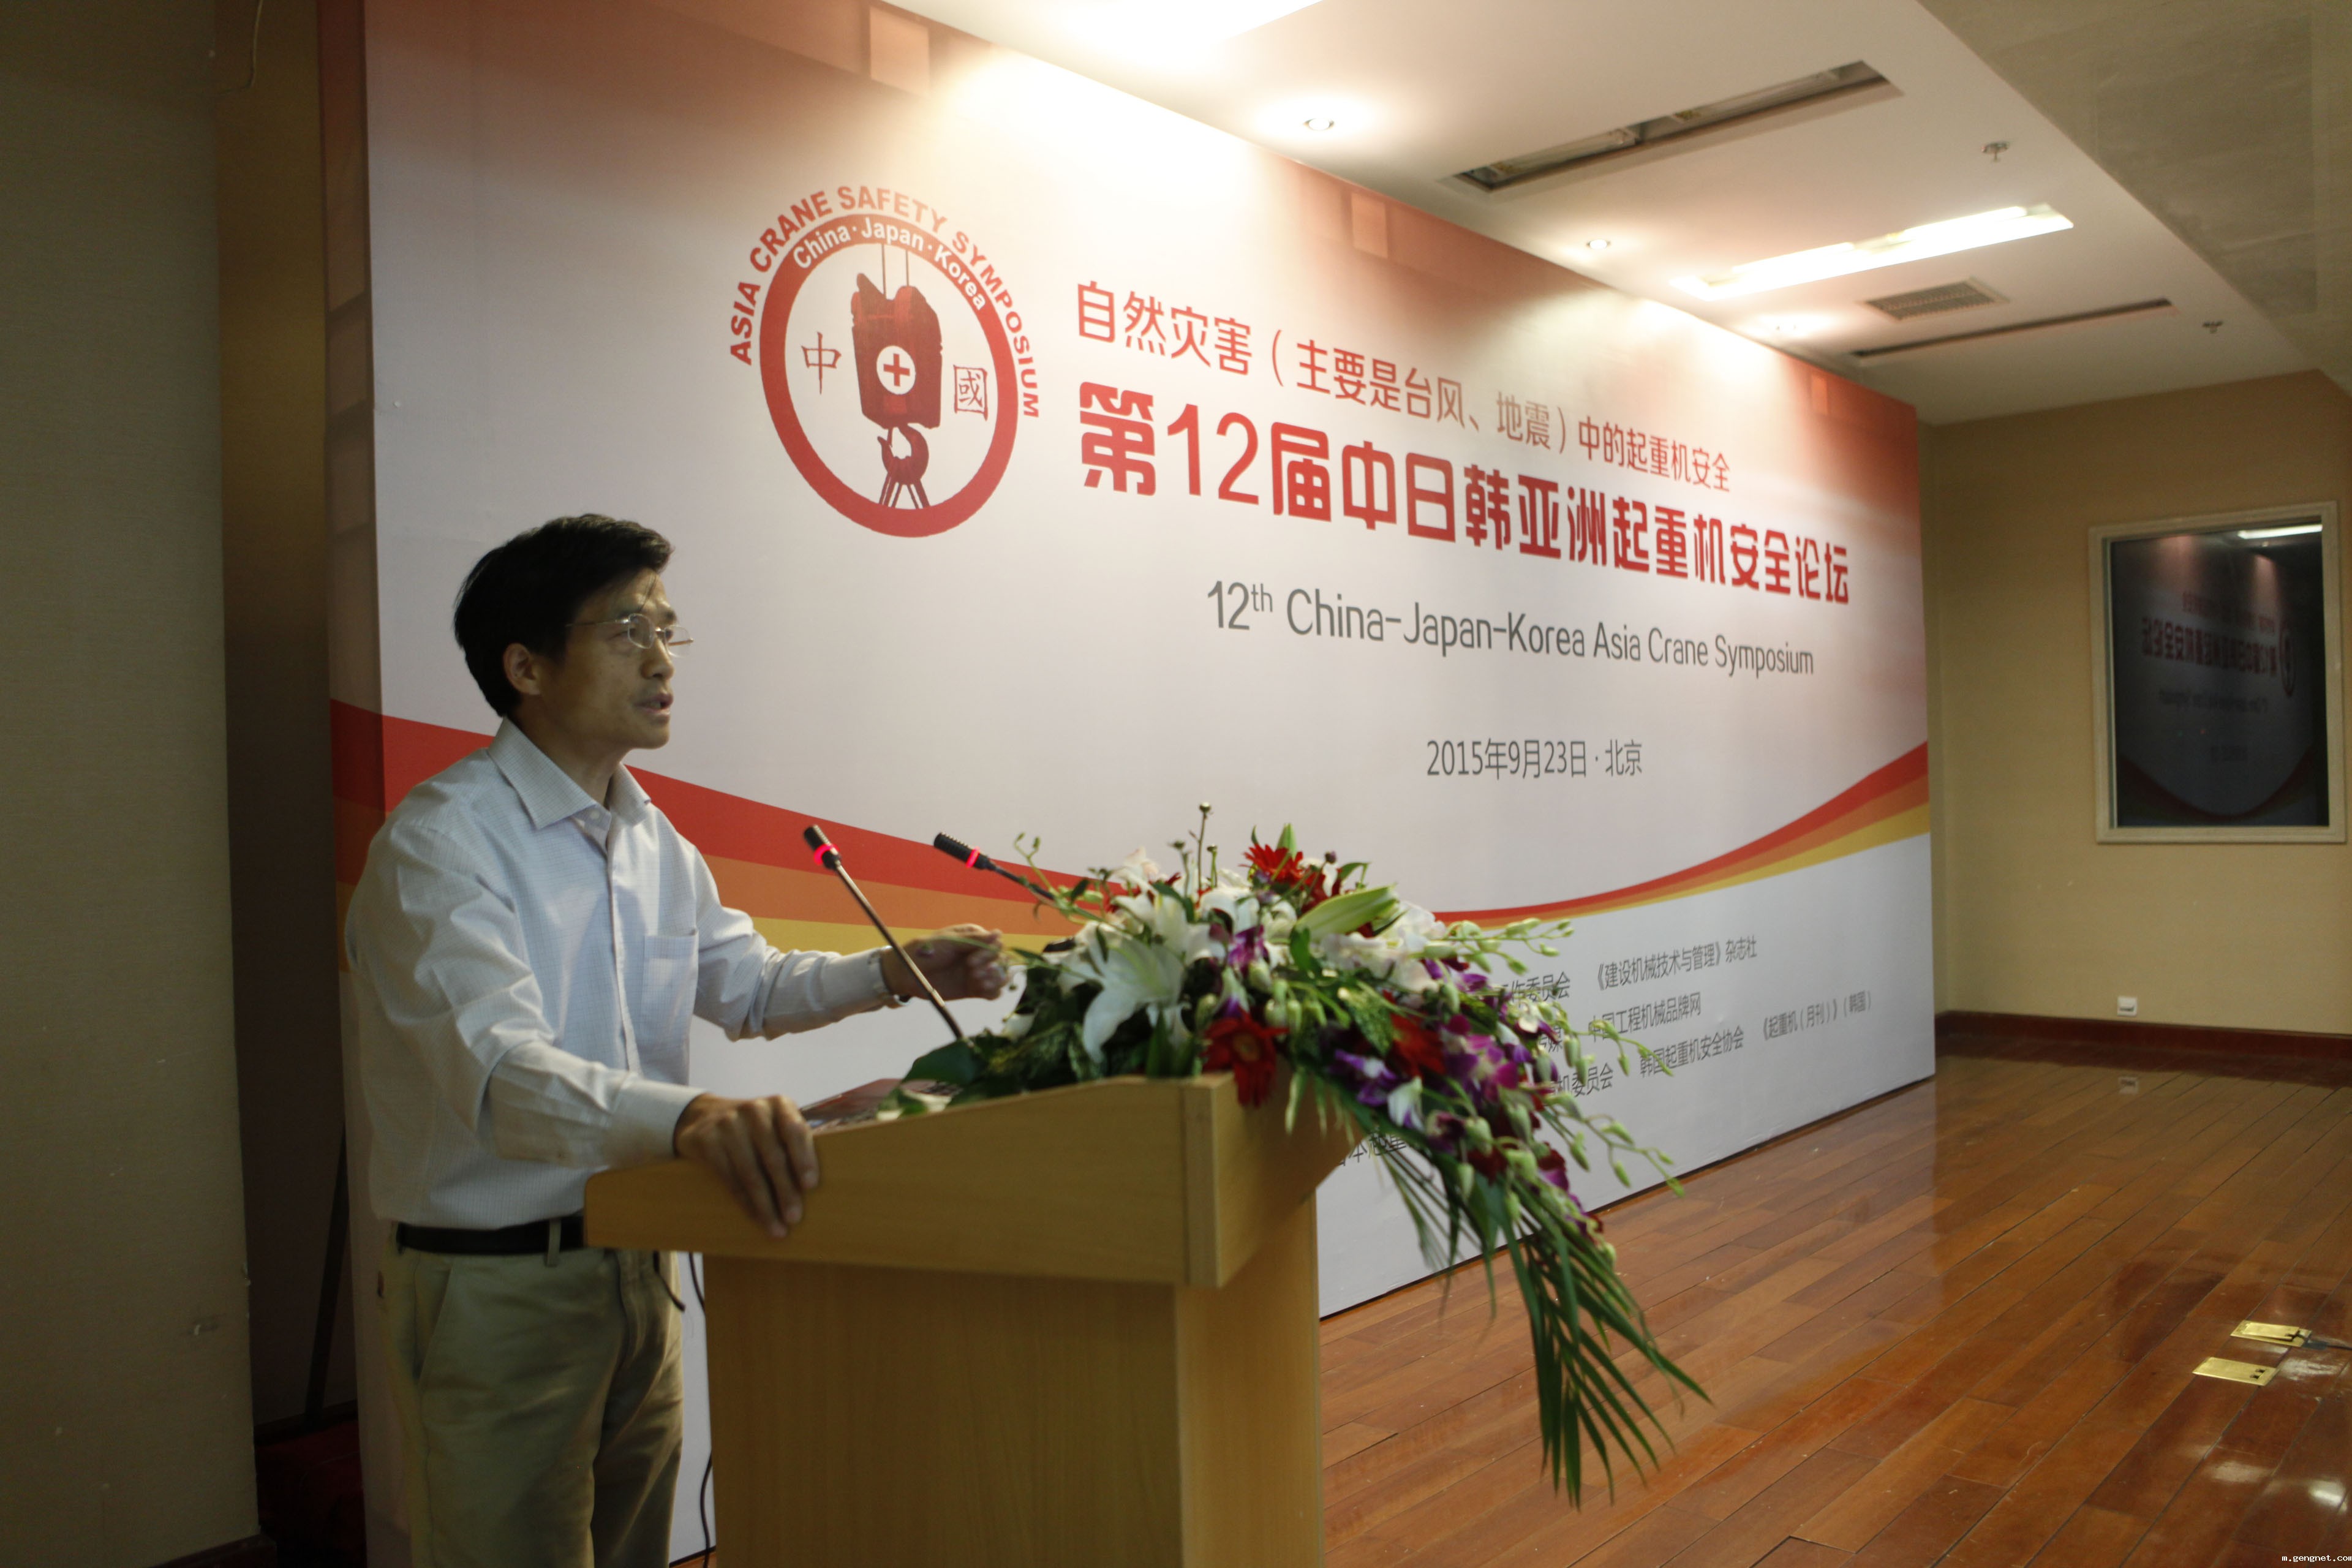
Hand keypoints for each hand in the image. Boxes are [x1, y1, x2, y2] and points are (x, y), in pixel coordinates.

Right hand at [673, 1093, 817, 1237]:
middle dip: (786, 1191)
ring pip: (750, 1173)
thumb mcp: (776, 1123)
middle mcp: (754, 1110)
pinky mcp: (707, 1141)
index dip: (804, 1158)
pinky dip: (745, 1203)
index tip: (811, 1185)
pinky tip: (756, 1219)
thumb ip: (794, 1143)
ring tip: (777, 1228)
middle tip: (795, 1218)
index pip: (795, 1130)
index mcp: (779, 1104)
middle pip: (773, 1156)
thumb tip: (812, 1188)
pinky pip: (730, 1179)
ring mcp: (727, 1124)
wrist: (704, 1116)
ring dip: (765, 1205)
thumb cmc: (755, 1128)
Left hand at [881, 924, 1008, 1002]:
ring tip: (980, 983)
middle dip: (991, 968)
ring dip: (996, 980)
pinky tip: (983, 990)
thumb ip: (974, 940)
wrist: (908, 973)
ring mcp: (976, 973)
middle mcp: (978, 955)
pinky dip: (993, 992)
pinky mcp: (973, 990)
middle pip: (1001, 962)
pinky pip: (992, 993)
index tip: (970, 961)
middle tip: (972, 972)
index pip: (995, 945)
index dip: (988, 954)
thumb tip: (999, 934)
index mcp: (974, 939)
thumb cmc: (926, 951)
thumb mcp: (949, 942)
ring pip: (1000, 978)